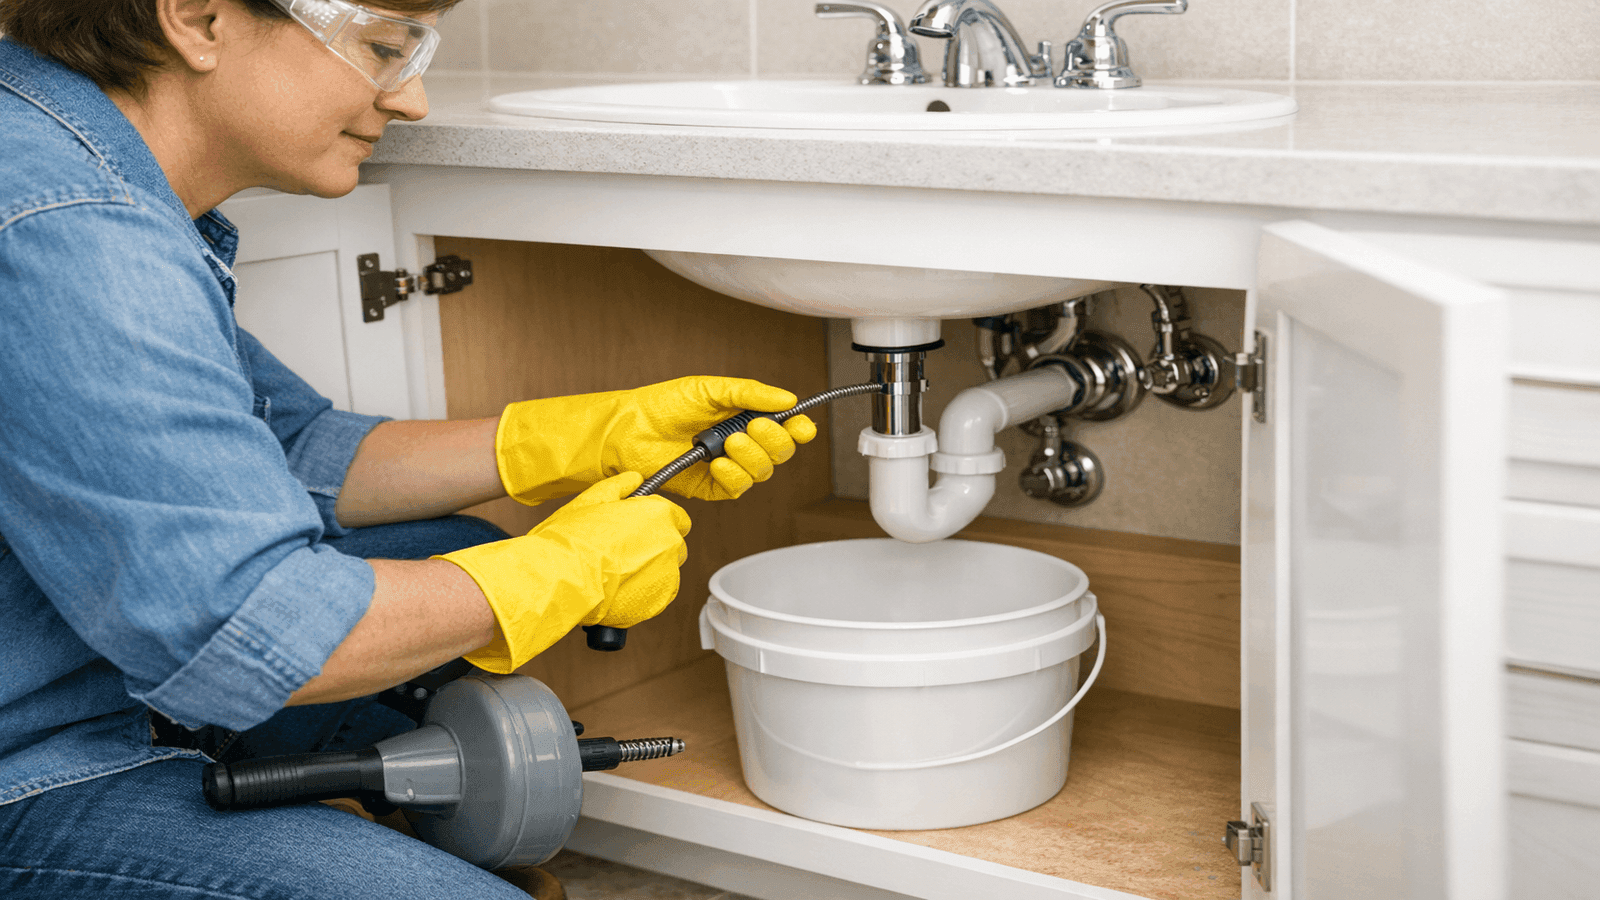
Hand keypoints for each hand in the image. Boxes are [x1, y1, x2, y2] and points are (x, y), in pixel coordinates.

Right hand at [438, 472, 690, 672]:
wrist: (560, 579)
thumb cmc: (571, 539)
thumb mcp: (591, 500)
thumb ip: (619, 486)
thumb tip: (634, 479)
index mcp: (658, 514)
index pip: (677, 517)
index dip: (656, 522)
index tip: (640, 528)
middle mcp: (670, 543)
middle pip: (673, 544)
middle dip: (655, 547)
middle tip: (623, 552)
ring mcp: (667, 575)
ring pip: (666, 571)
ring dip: (649, 571)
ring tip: (617, 573)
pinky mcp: (658, 601)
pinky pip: (658, 594)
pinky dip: (643, 593)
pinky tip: (619, 589)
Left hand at [495, 376, 817, 504]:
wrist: (630, 429)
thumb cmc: (664, 404)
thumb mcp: (710, 389)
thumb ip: (749, 393)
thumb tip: (787, 398)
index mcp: (745, 417)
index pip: (785, 427)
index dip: (798, 428)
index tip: (801, 425)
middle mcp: (741, 443)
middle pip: (781, 452)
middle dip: (774, 440)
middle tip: (753, 426)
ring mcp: (728, 466)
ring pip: (763, 472)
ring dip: (751, 455)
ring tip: (727, 442)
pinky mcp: (712, 487)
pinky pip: (738, 489)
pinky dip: (734, 475)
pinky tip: (717, 463)